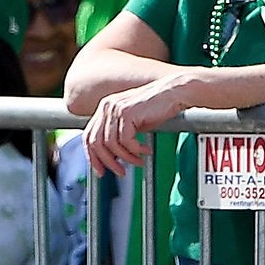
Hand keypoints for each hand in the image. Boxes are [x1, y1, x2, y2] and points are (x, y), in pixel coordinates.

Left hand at [82, 73, 199, 174]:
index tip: (100, 170)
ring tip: (139, 161)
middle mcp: (107, 106)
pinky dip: (136, 150)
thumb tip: (111, 157)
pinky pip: (126, 141)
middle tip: (120, 171)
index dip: (93, 156)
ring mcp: (116, 108)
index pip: (89, 136)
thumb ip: (118, 135)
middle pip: (96, 142)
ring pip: (111, 144)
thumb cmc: (157, 108)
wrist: (174, 93)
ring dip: (127, 157)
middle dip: (107, 161)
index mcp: (105, 108)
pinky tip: (146, 150)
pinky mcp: (128, 113)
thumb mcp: (132, 123)